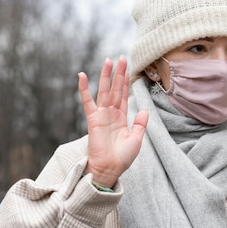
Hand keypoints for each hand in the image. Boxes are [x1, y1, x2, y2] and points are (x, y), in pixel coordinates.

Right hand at [78, 56, 148, 186]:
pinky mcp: (93, 119)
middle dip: (119, 73)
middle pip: (116, 89)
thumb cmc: (122, 158)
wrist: (110, 169)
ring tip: (108, 60)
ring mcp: (102, 115)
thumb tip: (143, 110)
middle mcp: (111, 114)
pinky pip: (87, 101)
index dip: (126, 82)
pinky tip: (83, 75)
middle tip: (121, 58)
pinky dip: (84, 88)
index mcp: (121, 118)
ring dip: (106, 76)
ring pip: (105, 91)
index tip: (128, 68)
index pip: (124, 95)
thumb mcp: (136, 139)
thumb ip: (140, 124)